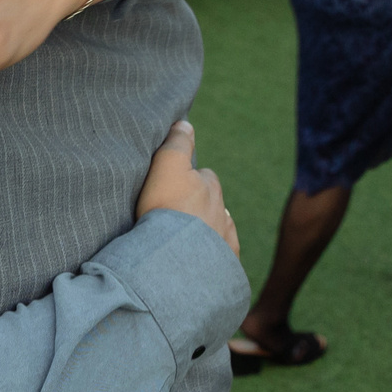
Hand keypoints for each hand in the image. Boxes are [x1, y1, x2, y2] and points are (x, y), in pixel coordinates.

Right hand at [136, 120, 236, 253]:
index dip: (189, 179)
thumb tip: (186, 123)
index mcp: (211, 187)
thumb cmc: (167, 210)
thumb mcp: (167, 166)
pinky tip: (197, 262)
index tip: (174, 188)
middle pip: (212, 204)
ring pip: (216, 232)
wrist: (176, 260)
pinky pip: (220, 260)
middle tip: (176, 217)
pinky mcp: (224, 267)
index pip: (203, 176)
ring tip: (182, 243)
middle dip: (199, 207)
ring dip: (204, 234)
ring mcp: (225, 242)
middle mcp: (223, 212)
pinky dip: (210, 258)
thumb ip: (177, 143)